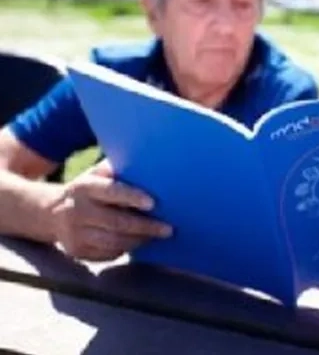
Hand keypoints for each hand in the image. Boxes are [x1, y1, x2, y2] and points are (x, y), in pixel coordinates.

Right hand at [51, 160, 171, 260]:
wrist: (49, 212)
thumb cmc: (87, 189)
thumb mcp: (96, 174)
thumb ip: (117, 170)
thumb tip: (148, 165)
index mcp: (84, 187)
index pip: (110, 191)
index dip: (132, 197)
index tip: (153, 203)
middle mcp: (77, 210)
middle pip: (116, 222)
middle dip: (145, 226)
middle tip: (167, 229)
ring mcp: (75, 234)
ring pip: (113, 242)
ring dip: (139, 240)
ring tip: (157, 236)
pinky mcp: (76, 251)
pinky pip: (107, 254)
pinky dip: (126, 249)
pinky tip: (139, 242)